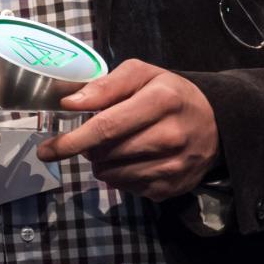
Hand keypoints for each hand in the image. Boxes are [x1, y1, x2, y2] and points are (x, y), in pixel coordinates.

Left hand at [36, 60, 218, 200]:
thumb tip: (70, 103)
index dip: (71, 141)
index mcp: (161, 101)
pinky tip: (131, 160)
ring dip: (102, 163)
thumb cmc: (170, 94)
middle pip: (106, 153)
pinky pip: (127, 188)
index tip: (46, 149)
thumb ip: (105, 85)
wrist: (216, 123)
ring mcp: (173, 166)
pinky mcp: (172, 188)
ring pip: (113, 175)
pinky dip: (119, 176)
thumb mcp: (143, 75)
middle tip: (94, 137)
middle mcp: (170, 136)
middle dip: (88, 148)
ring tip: (115, 146)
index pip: (106, 127)